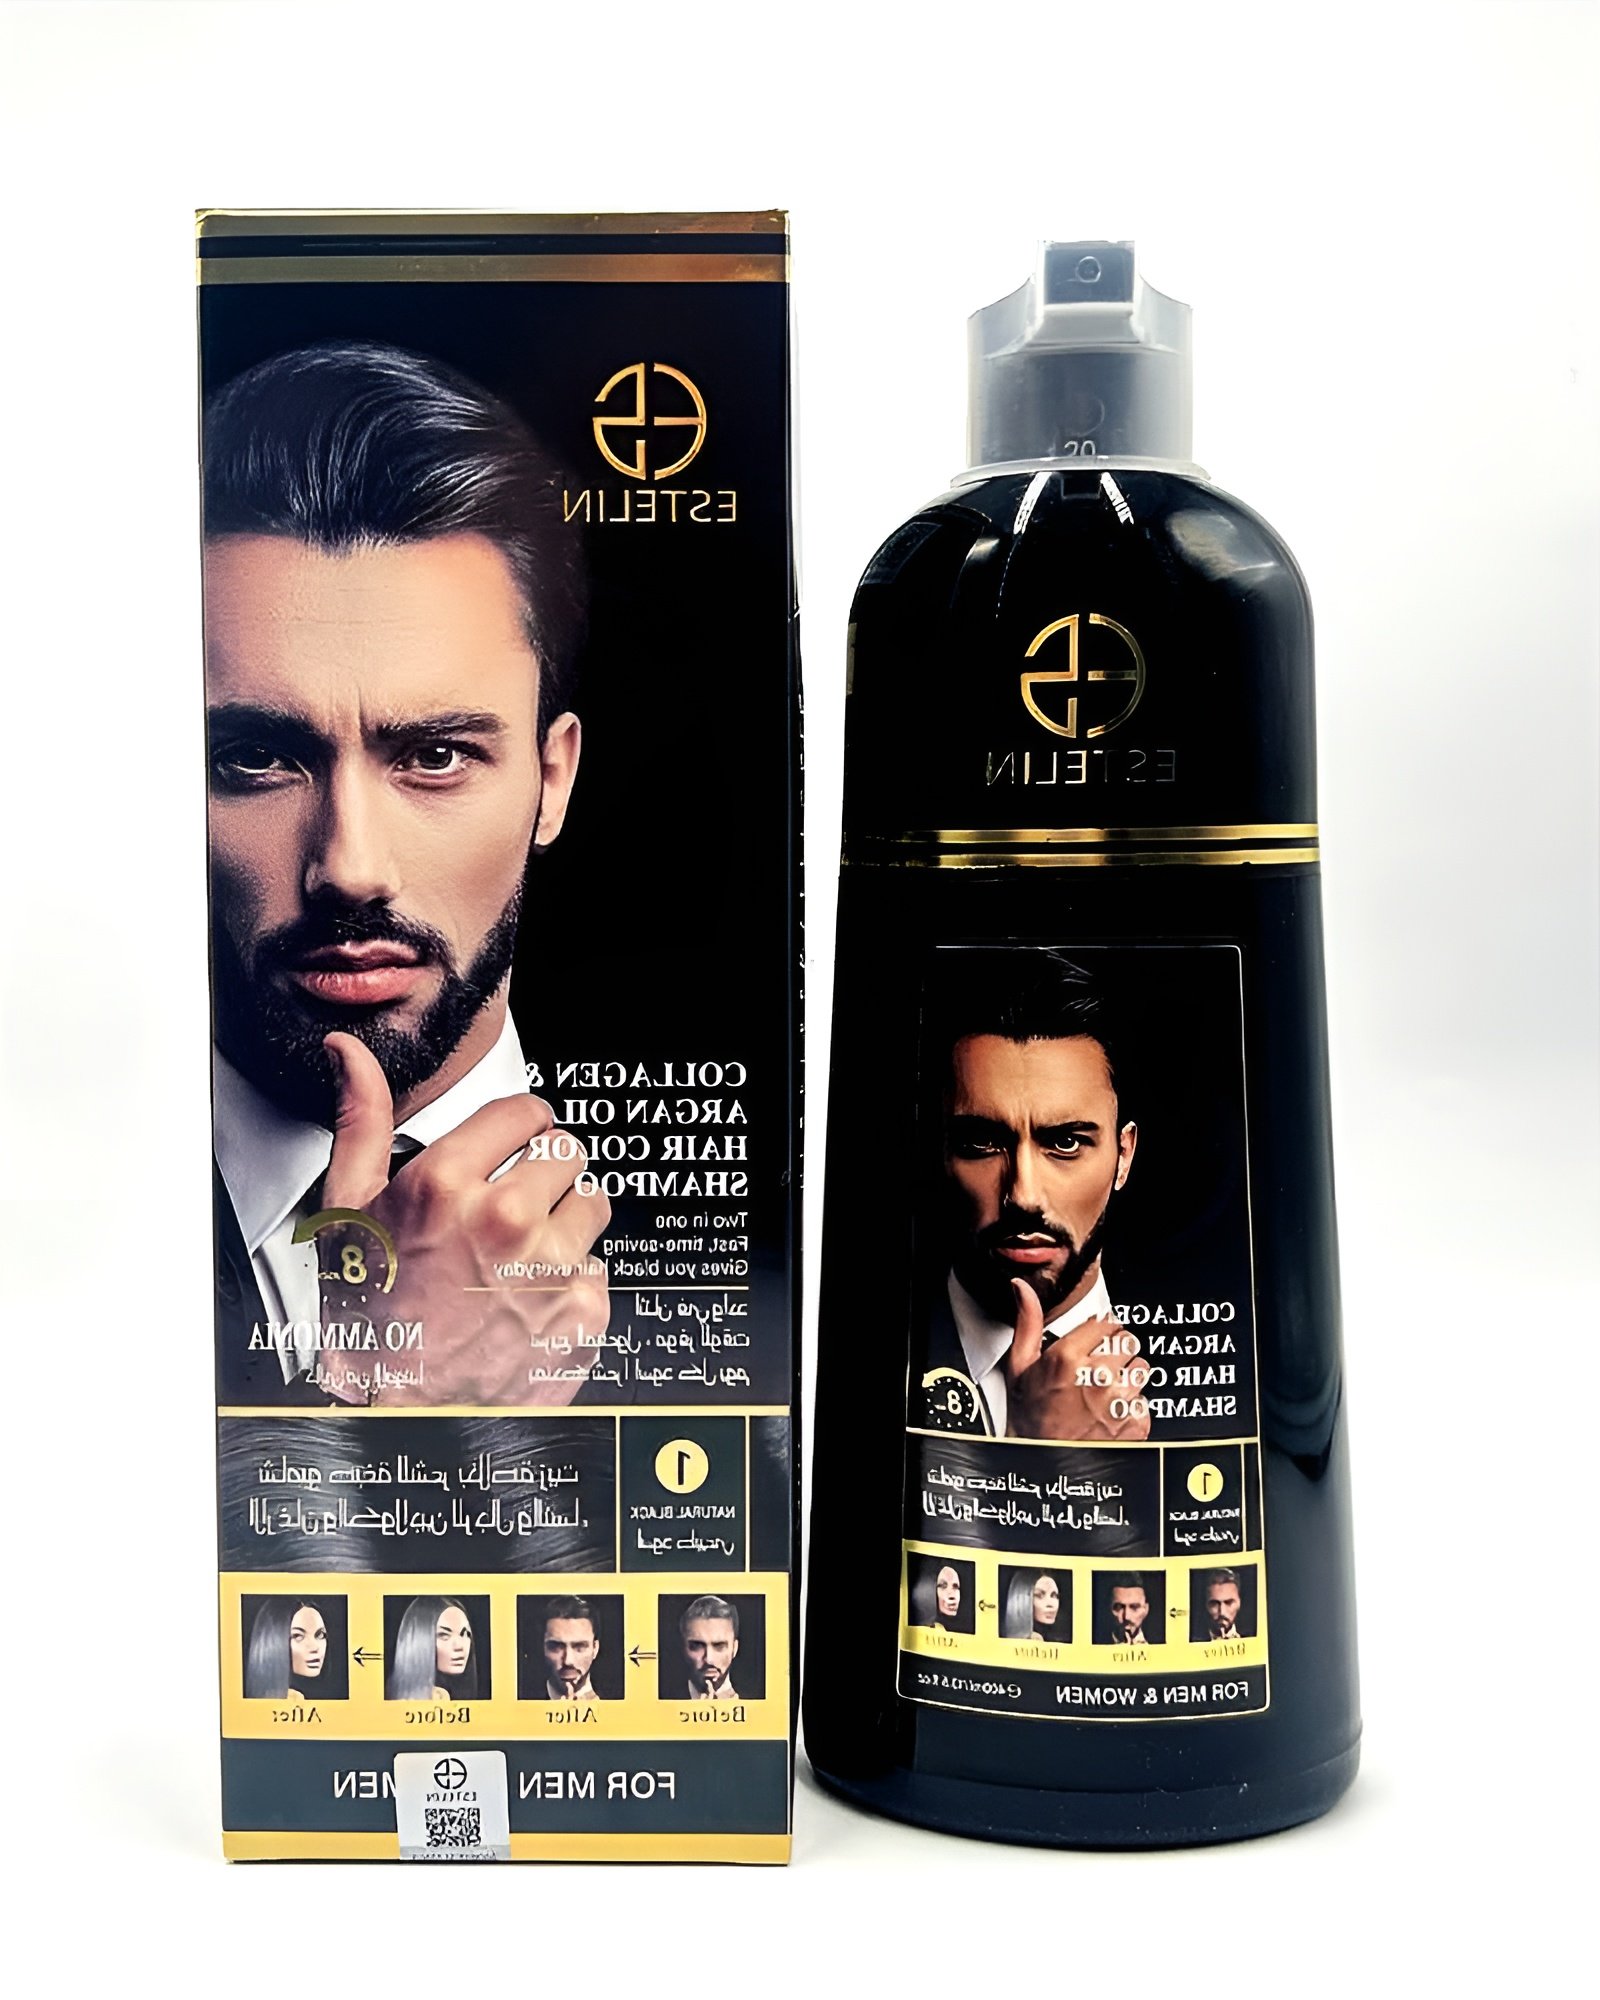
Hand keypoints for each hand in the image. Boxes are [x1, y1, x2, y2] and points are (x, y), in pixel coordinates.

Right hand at [316, 1032, 610, 1404]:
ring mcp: (551, 1266)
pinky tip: (532, 1297)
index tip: (510, 1146)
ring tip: (522, 1254)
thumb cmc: (373, 1318)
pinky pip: (599, 1264)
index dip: (517, 1129)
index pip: (526, 1112)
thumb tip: (349, 1052)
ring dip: (565, 1220)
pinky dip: (574, 1278)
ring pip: (591, 1203)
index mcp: (447, 1185)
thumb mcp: (350, 1212)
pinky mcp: (584, 1309)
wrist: (405, 1414)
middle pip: (566, 1153)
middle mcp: (506, 1219)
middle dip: (541, 1174)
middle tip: (509, 1211)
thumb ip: (361, 1121)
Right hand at [1002, 1278, 1150, 1440]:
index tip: (1093, 1341)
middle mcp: (1097, 1378)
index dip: (1100, 1331)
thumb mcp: (1020, 1367)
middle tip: (1098, 1366)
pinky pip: (1145, 1400)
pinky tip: (1111, 1412)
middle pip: (1128, 1341)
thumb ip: (1028, 1322)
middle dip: (1115, 1350)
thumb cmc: (1031, 1418)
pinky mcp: (1134, 1423)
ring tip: (1105, 1390)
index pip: (1107, 1323)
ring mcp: (1119, 1402)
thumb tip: (1022, 1287)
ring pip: (1142, 1368)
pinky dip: (1132, 1406)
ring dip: (1127, 1375)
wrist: (1044, 1463)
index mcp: (1069, 1360)